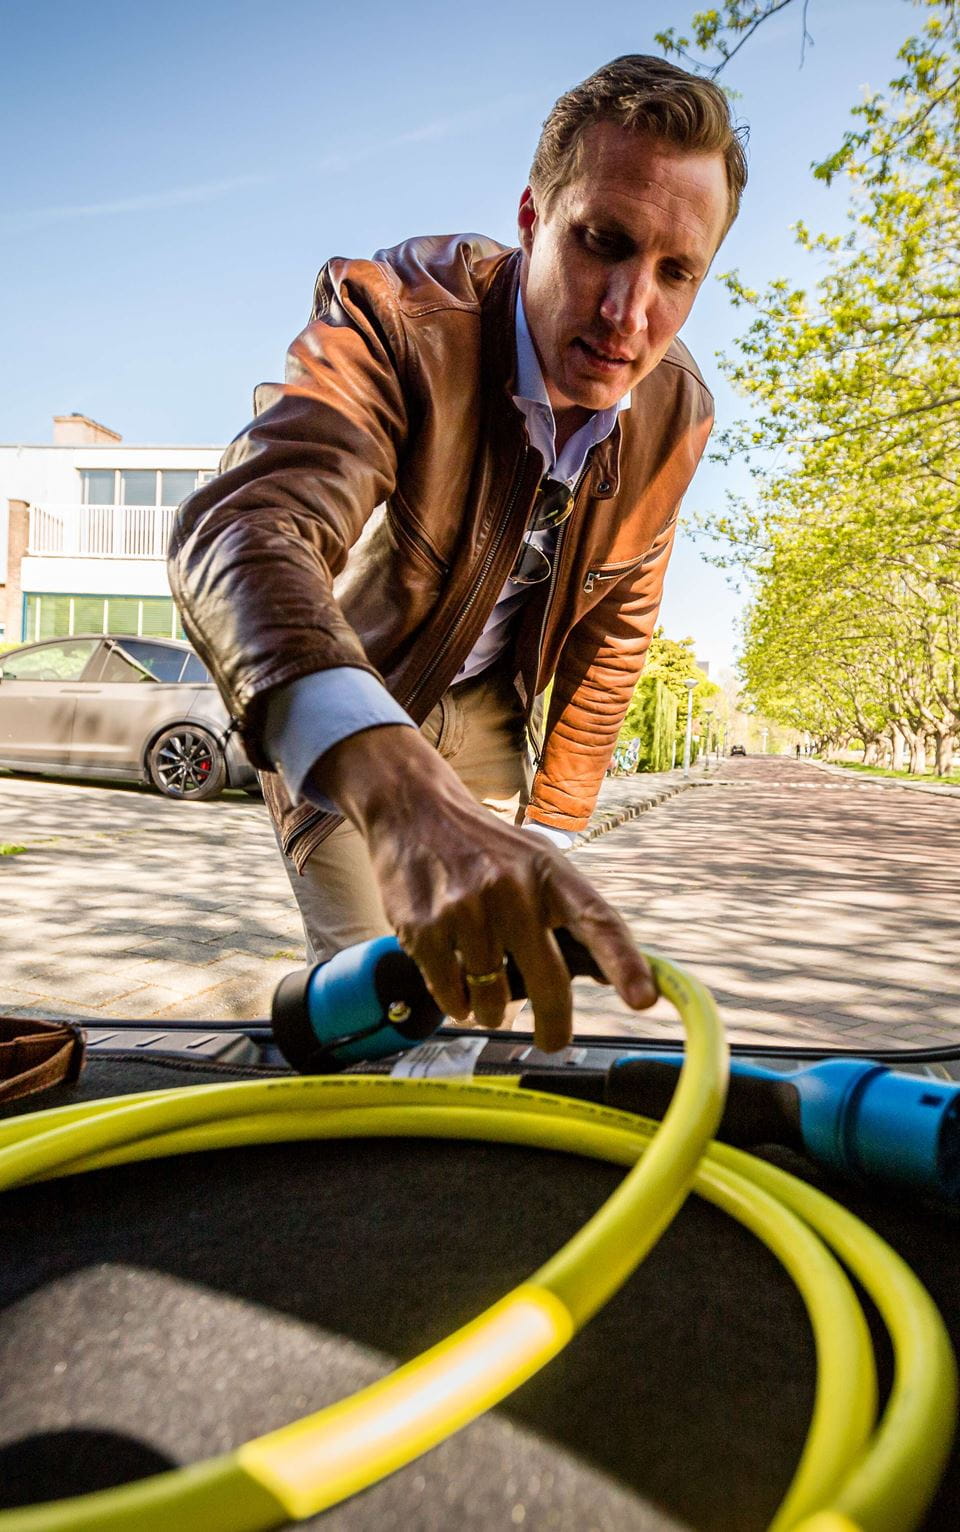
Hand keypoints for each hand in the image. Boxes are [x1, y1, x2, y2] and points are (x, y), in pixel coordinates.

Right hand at [314, 725, 656, 1051]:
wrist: (413, 811)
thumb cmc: (484, 847)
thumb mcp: (536, 863)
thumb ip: (569, 912)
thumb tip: (609, 976)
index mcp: (549, 873)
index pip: (597, 919)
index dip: (624, 962)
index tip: (644, 1000)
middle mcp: (511, 889)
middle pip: (549, 980)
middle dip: (554, 1024)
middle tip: (553, 1041)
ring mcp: (466, 908)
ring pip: (494, 998)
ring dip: (492, 1012)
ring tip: (487, 1000)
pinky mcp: (425, 927)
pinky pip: (452, 995)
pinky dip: (457, 1004)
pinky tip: (457, 988)